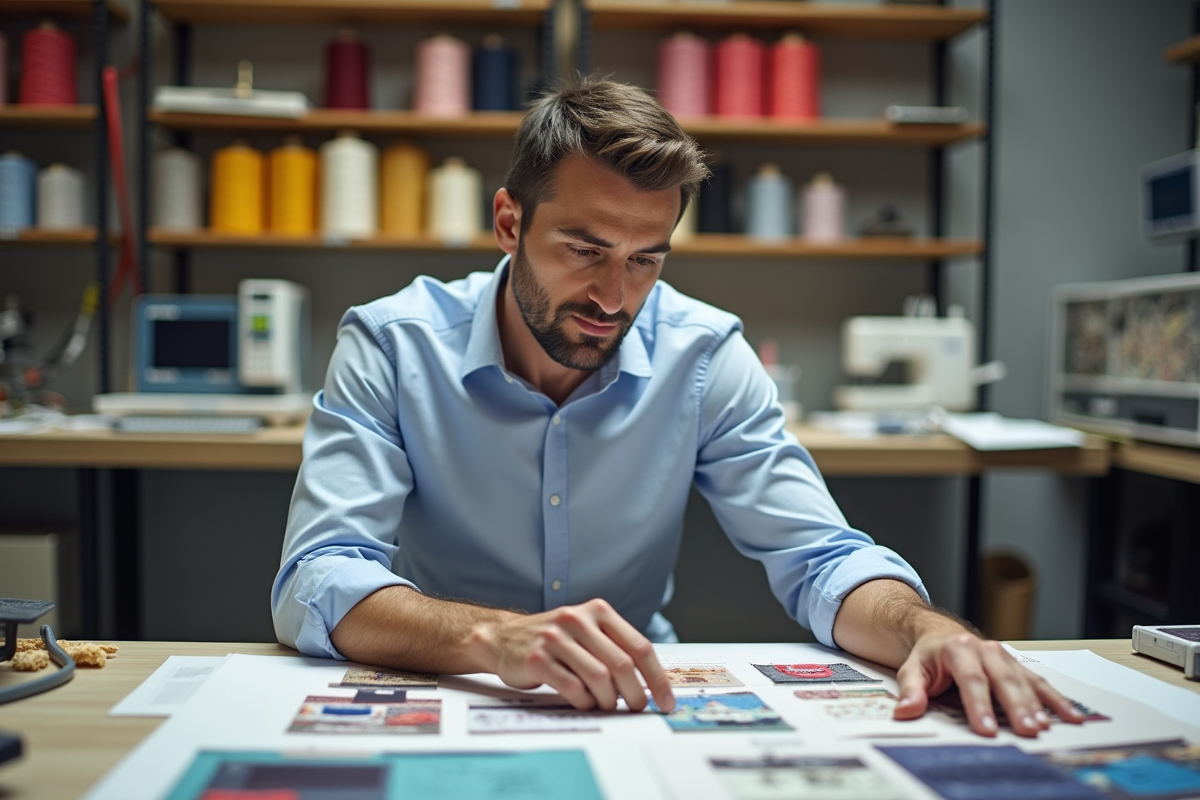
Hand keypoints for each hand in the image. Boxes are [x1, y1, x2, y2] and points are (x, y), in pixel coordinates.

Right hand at [475, 598, 675, 712]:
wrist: (503, 637)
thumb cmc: (553, 641)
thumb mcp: (587, 632)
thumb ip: (615, 648)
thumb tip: (650, 683)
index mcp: (598, 611)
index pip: (639, 646)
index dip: (657, 677)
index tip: (666, 700)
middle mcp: (578, 619)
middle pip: (622, 664)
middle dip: (635, 694)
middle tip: (637, 708)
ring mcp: (556, 638)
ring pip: (599, 677)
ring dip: (608, 700)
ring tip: (606, 706)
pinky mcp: (537, 658)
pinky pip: (572, 687)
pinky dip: (584, 701)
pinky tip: (584, 702)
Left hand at [893, 630, 1084, 736]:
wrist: (941, 633)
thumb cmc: (929, 656)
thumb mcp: (912, 669)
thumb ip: (911, 691)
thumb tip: (905, 712)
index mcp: (959, 650)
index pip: (971, 681)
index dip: (979, 706)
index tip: (987, 730)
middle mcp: (986, 650)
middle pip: (1004, 681)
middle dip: (1016, 707)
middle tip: (1027, 731)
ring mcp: (1005, 657)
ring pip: (1025, 681)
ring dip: (1038, 705)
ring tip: (1045, 727)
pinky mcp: (1017, 666)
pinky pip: (1039, 683)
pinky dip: (1056, 700)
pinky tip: (1071, 716)